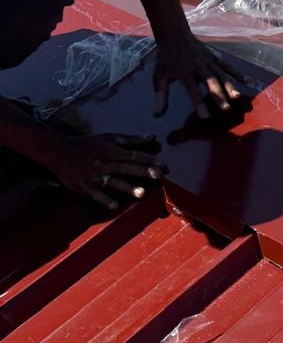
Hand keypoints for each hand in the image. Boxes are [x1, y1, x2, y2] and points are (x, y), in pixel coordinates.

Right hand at [40, 132, 161, 211]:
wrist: (59, 152)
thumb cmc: (88, 145)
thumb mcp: (109, 139)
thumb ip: (131, 140)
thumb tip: (153, 137)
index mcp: (110, 151)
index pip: (133, 155)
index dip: (148, 159)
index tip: (163, 164)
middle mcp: (103, 163)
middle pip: (125, 167)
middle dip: (142, 171)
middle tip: (158, 175)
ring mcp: (94, 176)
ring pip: (112, 182)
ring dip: (127, 187)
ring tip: (141, 193)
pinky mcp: (84, 187)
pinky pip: (96, 194)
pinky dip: (105, 199)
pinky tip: (115, 205)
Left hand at [153, 33, 244, 118]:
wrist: (174, 34)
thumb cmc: (166, 58)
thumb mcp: (159, 76)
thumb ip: (160, 96)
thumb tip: (157, 115)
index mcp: (185, 72)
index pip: (193, 90)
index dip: (198, 103)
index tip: (205, 116)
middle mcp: (199, 67)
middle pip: (211, 82)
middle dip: (219, 96)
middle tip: (226, 109)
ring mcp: (209, 61)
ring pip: (221, 75)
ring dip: (230, 86)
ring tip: (237, 98)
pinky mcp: (214, 57)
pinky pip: (227, 66)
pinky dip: (236, 73)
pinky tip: (245, 82)